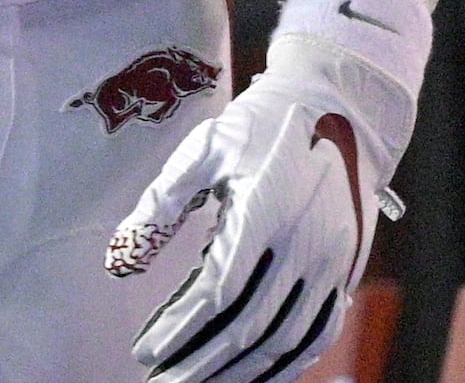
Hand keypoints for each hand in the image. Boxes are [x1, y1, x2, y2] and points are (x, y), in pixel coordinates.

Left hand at [108, 56, 400, 382]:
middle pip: (249, 327)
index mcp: (266, 212)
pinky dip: (286, 365)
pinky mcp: (346, 271)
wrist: (339, 108)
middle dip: (201, 363)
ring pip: (285, 341)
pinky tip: (253, 376)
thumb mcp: (204, 148)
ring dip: (240, 374)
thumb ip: (159, 205)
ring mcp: (331, 262)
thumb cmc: (260, 125)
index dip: (179, 328)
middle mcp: (305, 244)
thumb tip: (118, 264)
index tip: (146, 352)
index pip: (218, 291)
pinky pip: (318, 334)